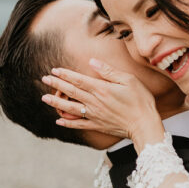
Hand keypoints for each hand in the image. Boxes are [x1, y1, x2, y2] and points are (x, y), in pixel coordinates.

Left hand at [41, 59, 163, 145]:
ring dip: (56, 102)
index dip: (65, 74)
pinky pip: (78, 124)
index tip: (54, 70)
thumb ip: (109, 71)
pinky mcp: (97, 125)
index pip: (78, 79)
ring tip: (45, 98)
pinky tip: (59, 120)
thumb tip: (92, 61)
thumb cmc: (140, 100)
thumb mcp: (128, 80)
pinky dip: (67, 123)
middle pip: (71, 92)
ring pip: (70, 108)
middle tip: (44, 78)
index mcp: (101, 89)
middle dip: (56, 84)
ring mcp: (94, 115)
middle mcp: (94, 102)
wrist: (144, 124)